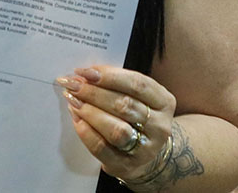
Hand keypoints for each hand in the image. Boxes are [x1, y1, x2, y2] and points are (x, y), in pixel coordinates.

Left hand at [57, 65, 176, 188]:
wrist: (145, 154)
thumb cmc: (136, 117)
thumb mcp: (136, 96)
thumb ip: (116, 84)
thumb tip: (85, 74)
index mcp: (164, 101)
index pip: (137, 84)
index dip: (109, 76)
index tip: (86, 72)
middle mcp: (159, 126)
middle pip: (124, 105)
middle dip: (94, 93)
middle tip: (73, 85)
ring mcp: (145, 149)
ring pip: (116, 129)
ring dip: (90, 112)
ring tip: (73, 101)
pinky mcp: (127, 166)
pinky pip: (102, 148)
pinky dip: (86, 132)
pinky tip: (77, 119)